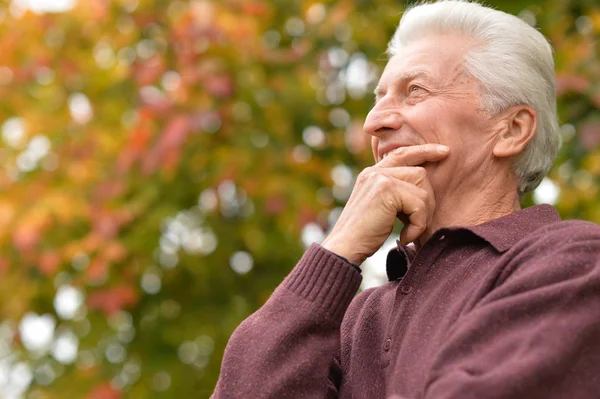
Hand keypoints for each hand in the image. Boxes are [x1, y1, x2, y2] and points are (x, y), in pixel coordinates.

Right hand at [321, 144, 448, 264]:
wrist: (344, 248)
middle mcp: (374, 172)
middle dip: (427, 201)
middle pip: (420, 173)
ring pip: (423, 189)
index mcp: (372, 174)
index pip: (402, 154)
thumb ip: (394, 193)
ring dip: (423, 215)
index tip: (444, 151)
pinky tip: (404, 237)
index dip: (424, 151)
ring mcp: (379, 178)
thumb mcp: (379, 208)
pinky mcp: (386, 190)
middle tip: (416, 224)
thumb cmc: (363, 235)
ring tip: (409, 231)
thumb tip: (424, 189)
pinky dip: (418, 225)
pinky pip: (419, 204)